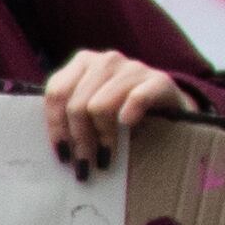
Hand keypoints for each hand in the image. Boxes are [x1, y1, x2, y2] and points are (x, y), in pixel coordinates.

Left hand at [40, 47, 185, 174]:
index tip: (62, 154)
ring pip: (100, 106)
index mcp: (82, 63)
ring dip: (101, 138)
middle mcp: (105, 60)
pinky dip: (129, 115)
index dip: (56, 126)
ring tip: (104, 159)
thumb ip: (70, 118)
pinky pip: (136, 98)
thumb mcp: (90, 111)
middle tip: (84, 164)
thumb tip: (58, 148)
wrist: (168, 110)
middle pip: (77, 105)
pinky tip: (126, 126)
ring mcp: (133, 68)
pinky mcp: (159, 80)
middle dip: (79, 140)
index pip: (56, 93)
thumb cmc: (121, 113)